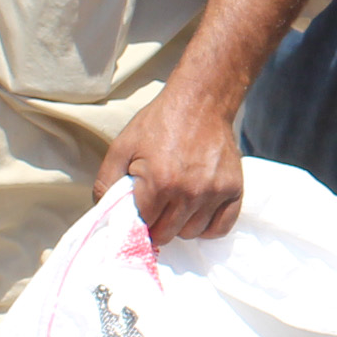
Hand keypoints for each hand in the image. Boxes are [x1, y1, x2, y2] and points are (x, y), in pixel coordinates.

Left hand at [96, 86, 244, 240]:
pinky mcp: (233, 190)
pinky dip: (207, 227)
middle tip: (155, 208)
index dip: (137, 221)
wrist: (200, 102)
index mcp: (160, 182)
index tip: (138, 212)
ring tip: (176, 204)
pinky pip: (220, 228)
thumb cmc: (159, 123)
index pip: (144, 226)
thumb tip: (102, 213)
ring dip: (181, 225)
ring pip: (192, 233)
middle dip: (156, 226)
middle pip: (167, 234)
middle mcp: (189, 191)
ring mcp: (214, 192)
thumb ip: (105, 182)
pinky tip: (197, 213)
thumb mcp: (122, 146)